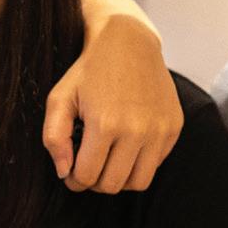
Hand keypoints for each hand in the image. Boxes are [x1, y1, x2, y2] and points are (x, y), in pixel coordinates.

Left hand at [44, 11, 180, 193]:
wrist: (129, 42)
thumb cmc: (89, 71)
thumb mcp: (59, 98)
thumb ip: (54, 138)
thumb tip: (64, 172)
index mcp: (105, 124)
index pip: (87, 177)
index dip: (74, 180)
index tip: (71, 171)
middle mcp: (137, 130)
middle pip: (113, 185)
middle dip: (95, 182)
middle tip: (87, 167)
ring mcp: (159, 130)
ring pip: (138, 182)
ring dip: (120, 179)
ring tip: (107, 161)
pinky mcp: (174, 127)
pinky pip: (156, 164)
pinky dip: (139, 162)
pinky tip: (126, 144)